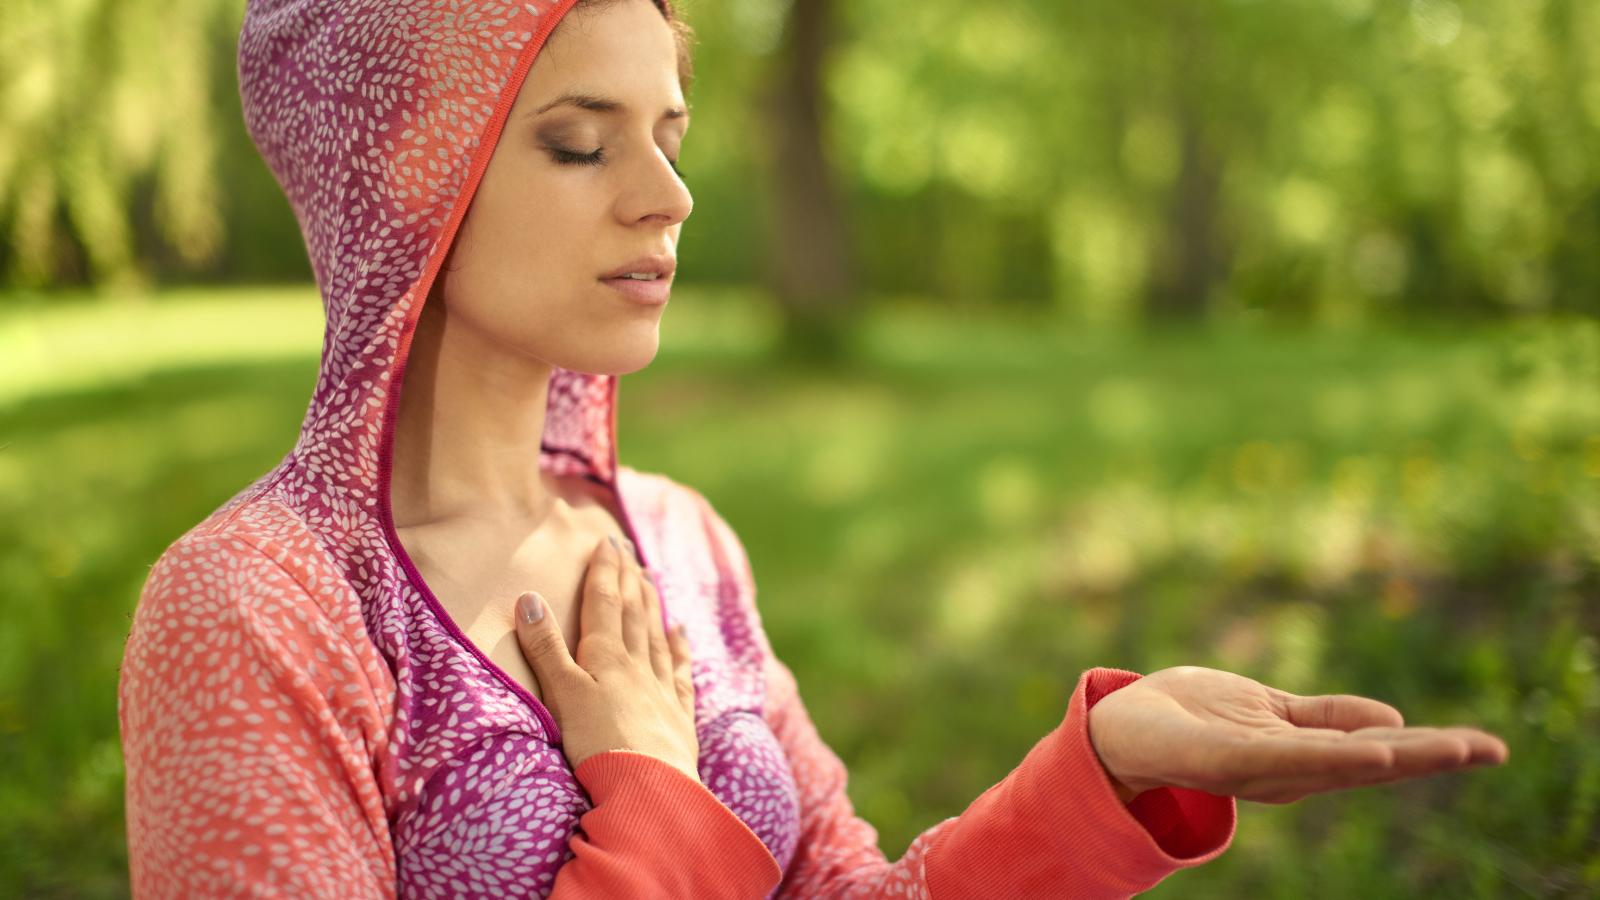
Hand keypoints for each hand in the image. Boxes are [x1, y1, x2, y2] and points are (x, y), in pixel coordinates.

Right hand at [514, 535, 699, 781]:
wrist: (650, 789)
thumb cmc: (598, 744)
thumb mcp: (562, 693)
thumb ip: (545, 647)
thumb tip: (529, 597)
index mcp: (606, 656)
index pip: (605, 603)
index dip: (605, 570)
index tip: (607, 541)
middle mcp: (637, 665)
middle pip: (633, 612)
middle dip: (628, 578)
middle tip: (628, 548)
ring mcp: (661, 689)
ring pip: (656, 636)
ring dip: (652, 604)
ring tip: (651, 578)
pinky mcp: (678, 717)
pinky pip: (680, 671)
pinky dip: (680, 647)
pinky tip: (680, 631)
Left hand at [1088, 666, 1507, 803]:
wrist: (1118, 729)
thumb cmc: (1194, 719)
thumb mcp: (1272, 711)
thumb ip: (1325, 718)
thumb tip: (1391, 717)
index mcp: (1302, 753)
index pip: (1377, 748)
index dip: (1432, 748)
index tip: (1488, 746)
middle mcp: (1288, 769)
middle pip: (1370, 761)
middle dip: (1432, 757)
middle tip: (1493, 750)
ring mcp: (1258, 769)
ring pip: (1337, 763)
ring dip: (1395, 756)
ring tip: (1449, 749)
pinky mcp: (1225, 762)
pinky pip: (1285, 759)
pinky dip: (1331, 757)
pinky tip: (1375, 754)